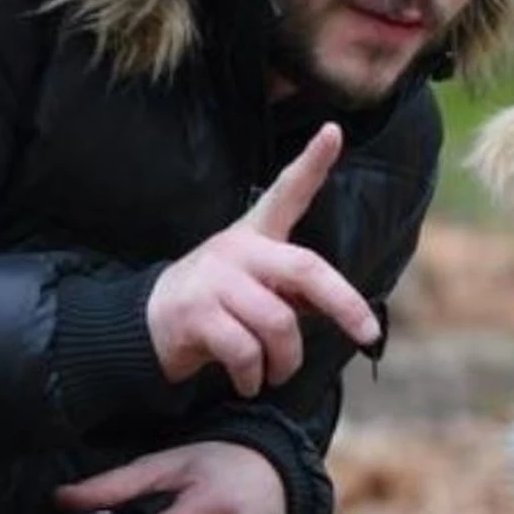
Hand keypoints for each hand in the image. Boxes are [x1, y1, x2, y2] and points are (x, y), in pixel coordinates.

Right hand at [147, 123, 379, 396]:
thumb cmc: (220, 303)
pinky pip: (245, 351)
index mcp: (256, 235)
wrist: (144, 326)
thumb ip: (296, 288)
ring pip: (278, 322)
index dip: (311, 162)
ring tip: (278, 372)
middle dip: (345, 303)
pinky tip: (249, 381)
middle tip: (368, 332)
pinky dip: (254, 375)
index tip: (333, 131)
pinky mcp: (195, 314)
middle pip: (306, 269)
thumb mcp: (257, 285)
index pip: (287, 191)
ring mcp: (214, 280)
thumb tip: (346, 313)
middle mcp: (237, 249)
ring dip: (286, 360)